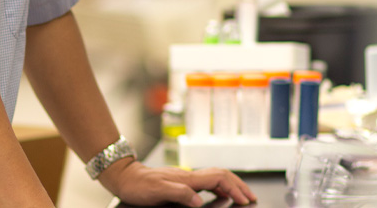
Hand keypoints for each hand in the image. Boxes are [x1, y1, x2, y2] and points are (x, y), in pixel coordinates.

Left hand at [99, 158, 257, 206]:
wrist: (125, 177)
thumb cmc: (139, 185)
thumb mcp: (158, 192)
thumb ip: (179, 194)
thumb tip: (199, 201)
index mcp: (187, 178)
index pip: (218, 179)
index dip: (234, 188)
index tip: (245, 200)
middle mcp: (189, 176)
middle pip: (221, 175)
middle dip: (239, 185)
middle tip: (251, 197)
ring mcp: (186, 177)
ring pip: (215, 177)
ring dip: (231, 185)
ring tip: (241, 196)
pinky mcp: (181, 181)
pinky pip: (206, 182)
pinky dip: (219, 188)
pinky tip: (220, 195)